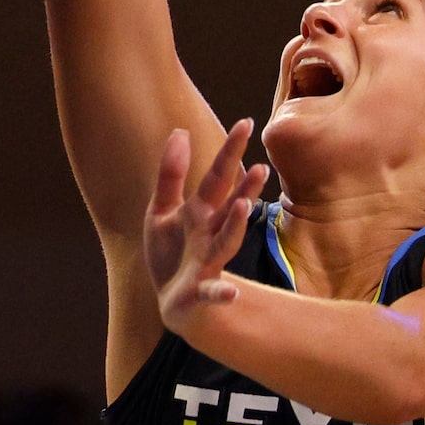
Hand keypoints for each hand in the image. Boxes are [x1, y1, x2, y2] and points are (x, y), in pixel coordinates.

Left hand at [145, 123, 268, 333]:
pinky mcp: (200, 291)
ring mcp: (208, 262)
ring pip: (226, 242)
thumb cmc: (171, 252)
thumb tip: (180, 131)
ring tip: (243, 205)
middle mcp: (210, 234)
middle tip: (261, 167)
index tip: (246, 123)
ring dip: (235, 225)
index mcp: (201, 212)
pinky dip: (222, 293)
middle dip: (245, 188)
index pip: (218, 177)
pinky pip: (213, 292)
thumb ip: (171, 174)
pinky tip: (231, 293)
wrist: (173, 301)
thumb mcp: (163, 210)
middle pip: (229, 207)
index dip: (230, 151)